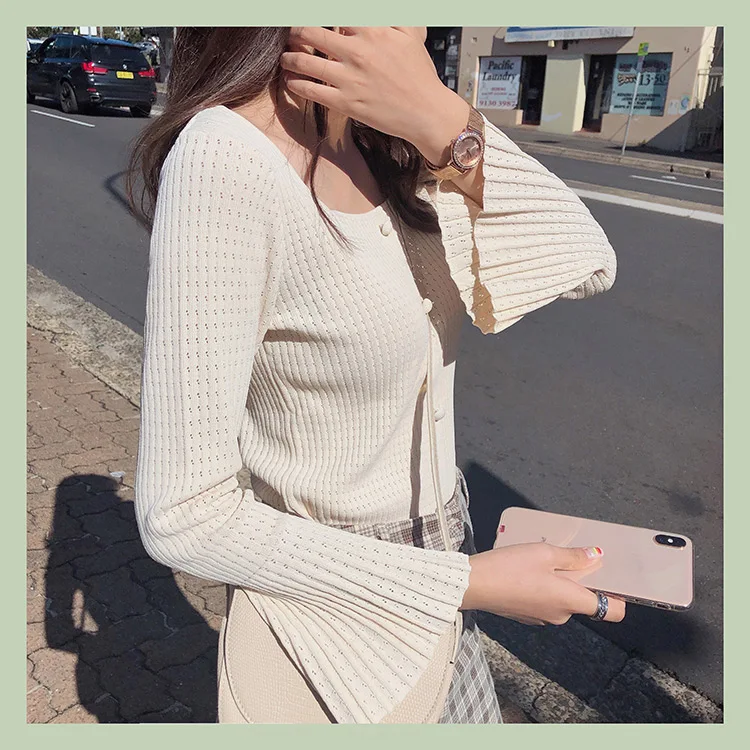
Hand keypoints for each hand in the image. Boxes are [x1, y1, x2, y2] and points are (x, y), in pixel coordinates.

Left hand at [279, 27, 468, 162]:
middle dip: (296, 31)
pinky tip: (291, 81)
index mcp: (372, 31)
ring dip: (290, 58)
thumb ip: (392, 16)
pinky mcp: (345, 103)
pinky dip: (297, 84)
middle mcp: (357, 52)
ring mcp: (349, 79)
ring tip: (285, 57)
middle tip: (290, 34)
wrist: (426, 112)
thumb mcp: (412, 34)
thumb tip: (378, 13)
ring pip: (307, 63)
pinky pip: (313, 91)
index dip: (319, 15)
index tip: (307, 17)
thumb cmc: (420, 74)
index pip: (334, 14)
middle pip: (312, 33)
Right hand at [461, 543, 625, 625]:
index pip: (612, 611)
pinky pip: (545, 600)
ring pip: (563, 599)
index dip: (618, 596)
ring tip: (541, 559)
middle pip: (584, 599)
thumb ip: (573, 556)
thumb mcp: (544, 553)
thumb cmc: (509, 568)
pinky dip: (543, 586)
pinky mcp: (527, 615)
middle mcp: (561, 615)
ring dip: (559, 581)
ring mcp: (542, 617)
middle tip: (567, 554)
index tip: (612, 577)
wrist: (472, 585)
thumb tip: (596, 556)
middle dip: (580, 579)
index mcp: (571, 601)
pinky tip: (526, 570)